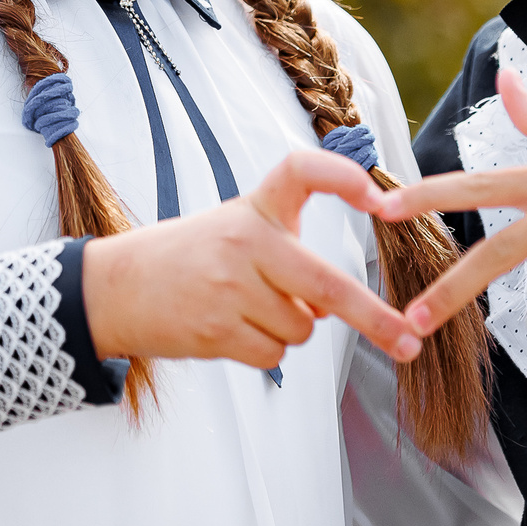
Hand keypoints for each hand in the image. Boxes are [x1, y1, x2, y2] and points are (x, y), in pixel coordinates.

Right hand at [83, 148, 421, 366]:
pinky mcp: (216, 328)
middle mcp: (246, 240)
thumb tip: (333, 307)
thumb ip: (289, 256)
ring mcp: (230, 286)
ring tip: (247, 310)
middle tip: (408, 340)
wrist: (118, 287)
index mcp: (255, 207)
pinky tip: (233, 330)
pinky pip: (274, 355)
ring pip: (302, 328)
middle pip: (327, 284)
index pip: (301, 170)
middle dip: (375, 319)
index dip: (344, 177)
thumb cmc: (191, 258)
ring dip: (290, 330)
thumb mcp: (238, 230)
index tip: (381, 198)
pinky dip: (266, 352)